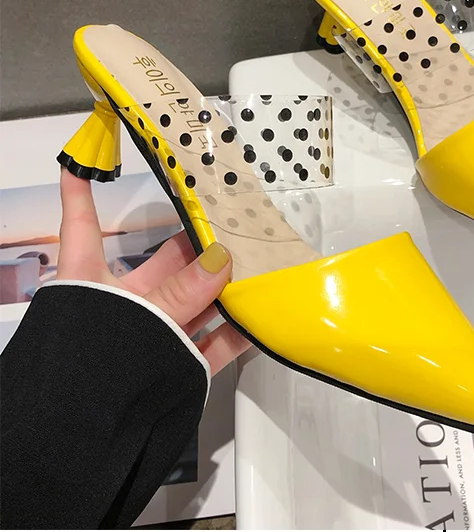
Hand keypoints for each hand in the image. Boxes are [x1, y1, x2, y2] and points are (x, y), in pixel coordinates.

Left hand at [56, 167, 249, 375]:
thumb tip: (223, 259)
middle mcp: (124, 304)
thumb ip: (178, 293)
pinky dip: (237, 331)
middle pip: (166, 265)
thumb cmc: (86, 370)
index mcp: (92, 283)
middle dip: (200, 246)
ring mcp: (153, 336)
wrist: (78, 444)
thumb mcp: (132, 319)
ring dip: (227, 288)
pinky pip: (212, 343)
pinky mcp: (176, 367)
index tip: (83, 161)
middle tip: (236, 224)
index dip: (81, 192)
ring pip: (195, 303)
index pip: (82, 227)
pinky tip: (262, 316)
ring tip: (261, 263)